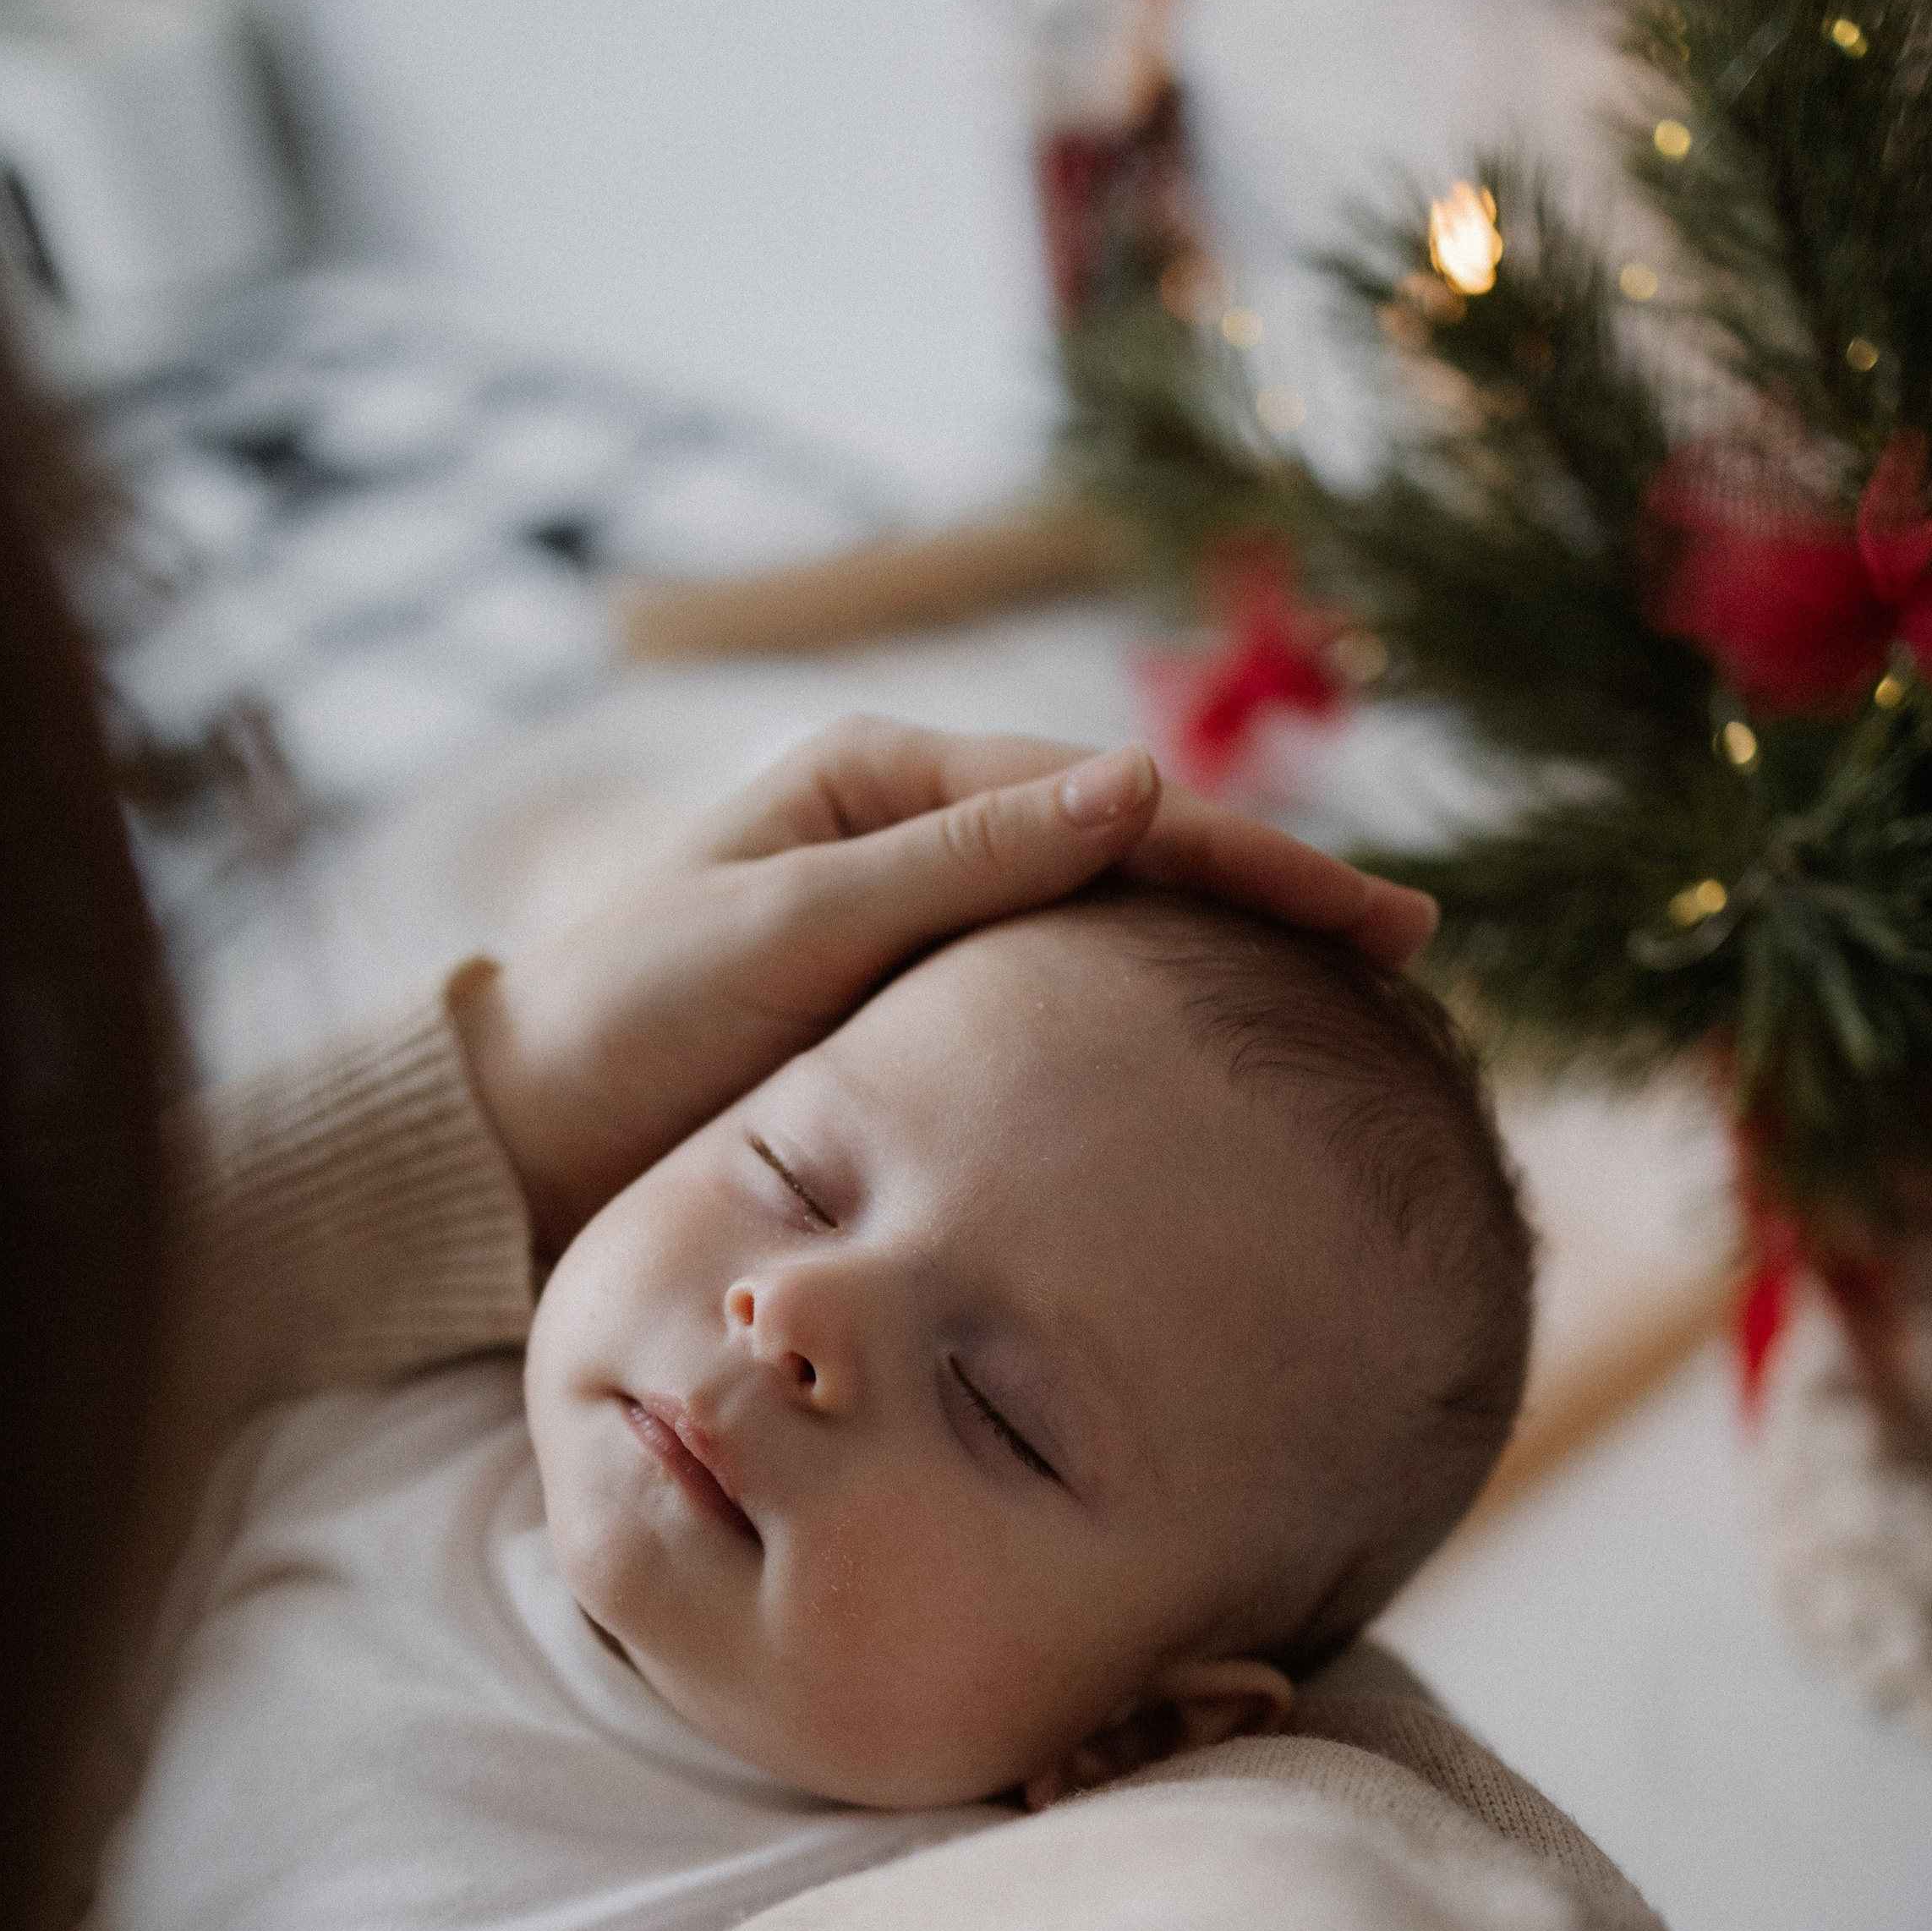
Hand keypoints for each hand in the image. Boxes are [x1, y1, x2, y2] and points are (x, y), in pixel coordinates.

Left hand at [455, 715, 1437, 1255]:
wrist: (523, 1151)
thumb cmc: (625, 1025)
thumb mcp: (784, 930)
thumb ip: (957, 862)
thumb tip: (1139, 781)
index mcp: (886, 780)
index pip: (1105, 805)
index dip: (1245, 854)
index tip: (1367, 910)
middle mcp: (920, 839)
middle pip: (1131, 856)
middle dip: (1269, 896)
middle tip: (1409, 949)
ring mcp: (924, 932)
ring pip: (1110, 933)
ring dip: (1229, 960)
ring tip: (1362, 999)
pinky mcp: (916, 1024)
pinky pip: (1061, 1008)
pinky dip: (1154, 1022)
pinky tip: (1231, 1058)